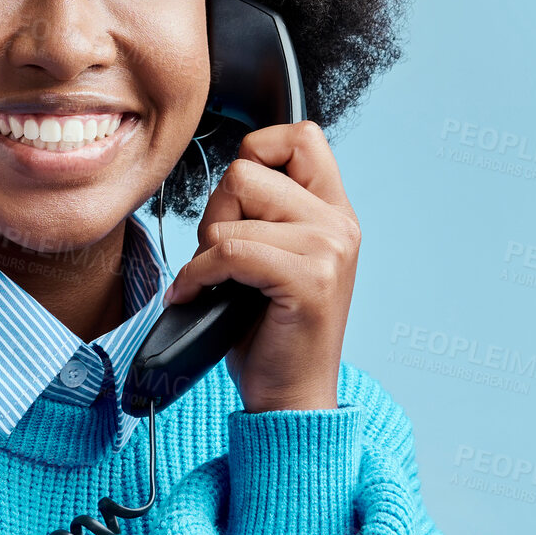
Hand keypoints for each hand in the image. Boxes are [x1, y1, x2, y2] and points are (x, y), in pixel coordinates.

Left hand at [164, 121, 359, 411]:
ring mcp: (328, 250)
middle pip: (247, 171)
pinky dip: (198, 275)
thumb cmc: (270, 332)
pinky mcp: (309, 280)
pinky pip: (230, 252)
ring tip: (219, 282)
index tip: (240, 200)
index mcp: (334, 213)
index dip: (257, 151)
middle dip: (217, 213)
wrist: (290, 398)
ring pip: (233, 213)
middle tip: (223, 258)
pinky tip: (197, 296)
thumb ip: (268, 212)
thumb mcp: (274, 258)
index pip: (301, 136)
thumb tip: (231, 173)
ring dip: (207, 250)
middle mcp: (338, 224)